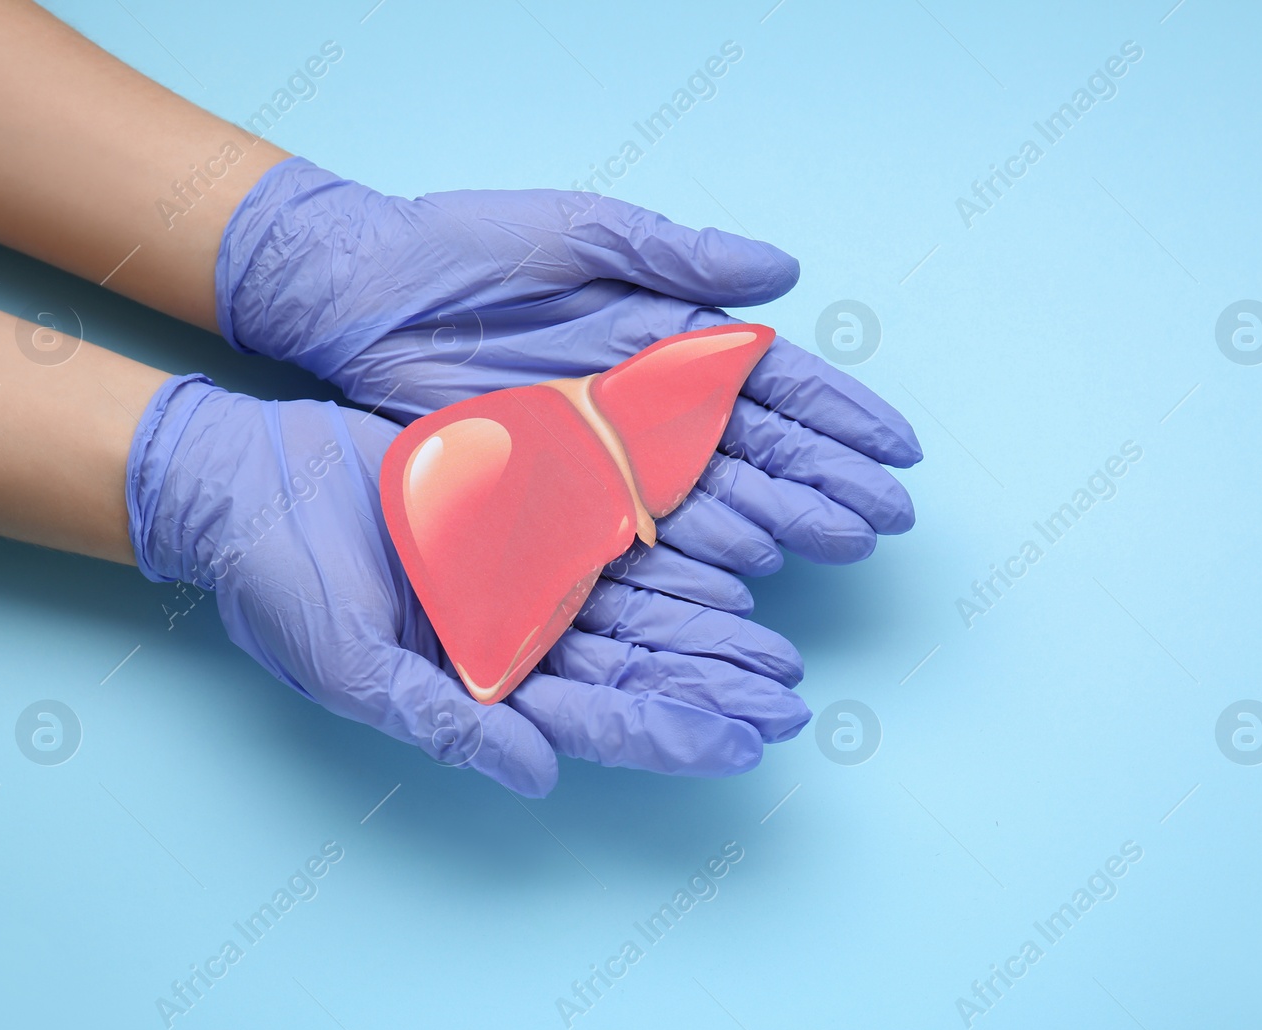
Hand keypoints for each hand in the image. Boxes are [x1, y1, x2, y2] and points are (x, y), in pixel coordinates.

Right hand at [127, 376, 811, 796]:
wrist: (244, 481)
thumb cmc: (279, 584)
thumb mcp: (349, 667)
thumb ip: (445, 726)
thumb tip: (542, 777)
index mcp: (484, 686)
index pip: (600, 720)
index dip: (676, 734)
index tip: (748, 744)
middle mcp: (520, 633)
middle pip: (641, 667)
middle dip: (717, 688)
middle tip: (792, 699)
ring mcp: (529, 569)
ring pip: (644, 604)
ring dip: (715, 627)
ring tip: (782, 649)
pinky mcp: (529, 503)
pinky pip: (617, 526)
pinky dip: (677, 544)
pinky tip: (736, 553)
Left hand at [216, 159, 920, 575]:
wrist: (363, 293)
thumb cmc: (466, 250)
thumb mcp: (578, 233)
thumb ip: (679, 255)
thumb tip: (784, 273)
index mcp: (666, 335)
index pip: (776, 380)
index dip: (840, 415)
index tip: (897, 450)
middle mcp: (650, 400)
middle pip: (761, 448)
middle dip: (828, 482)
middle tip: (885, 521)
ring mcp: (609, 450)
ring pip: (716, 492)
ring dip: (783, 519)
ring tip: (840, 545)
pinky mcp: (560, 489)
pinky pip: (642, 523)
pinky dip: (699, 544)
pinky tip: (749, 565)